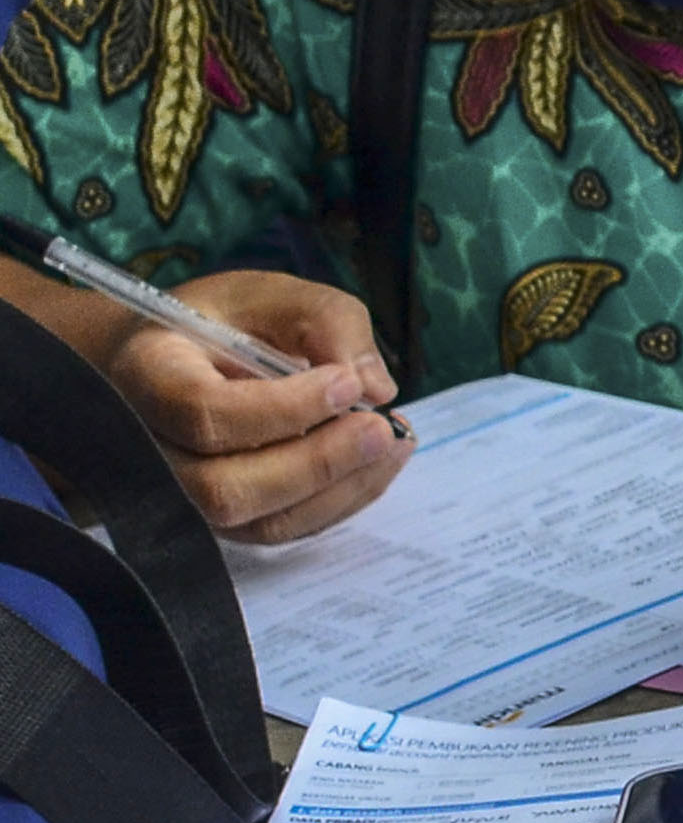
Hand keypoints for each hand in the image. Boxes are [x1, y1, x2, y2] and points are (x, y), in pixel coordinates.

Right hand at [90, 273, 409, 543]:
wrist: (164, 360)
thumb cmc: (215, 321)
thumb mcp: (267, 294)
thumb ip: (324, 321)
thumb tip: (374, 387)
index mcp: (149, 375)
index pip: (204, 412)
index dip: (282, 408)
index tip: (346, 383)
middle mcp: (148, 448)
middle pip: (225, 488)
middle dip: (317, 462)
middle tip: (382, 428)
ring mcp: (179, 494)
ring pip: (256, 521)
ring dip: (338, 488)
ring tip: (394, 443)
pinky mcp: (216, 518)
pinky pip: (278, 528)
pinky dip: (337, 502)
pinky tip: (375, 464)